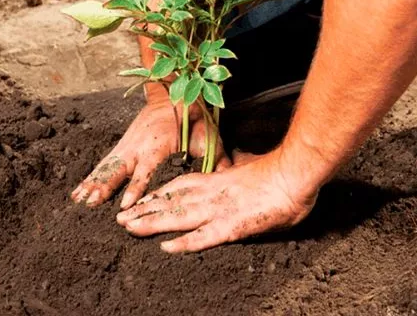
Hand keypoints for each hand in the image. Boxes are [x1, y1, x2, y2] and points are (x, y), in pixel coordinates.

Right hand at [71, 97, 230, 208]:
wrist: (174, 94)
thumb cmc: (194, 119)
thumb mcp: (209, 138)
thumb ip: (216, 162)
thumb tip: (227, 182)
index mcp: (158, 145)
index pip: (147, 170)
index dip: (137, 187)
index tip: (127, 204)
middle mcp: (138, 147)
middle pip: (119, 169)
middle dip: (106, 186)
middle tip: (93, 202)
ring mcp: (127, 147)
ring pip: (108, 168)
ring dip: (94, 184)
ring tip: (81, 201)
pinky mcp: (121, 149)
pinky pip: (103, 166)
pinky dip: (90, 179)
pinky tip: (77, 194)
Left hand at [116, 150, 319, 252]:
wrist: (294, 173)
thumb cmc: (277, 173)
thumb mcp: (250, 169)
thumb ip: (236, 172)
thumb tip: (234, 168)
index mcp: (216, 180)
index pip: (180, 187)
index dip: (159, 195)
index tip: (142, 200)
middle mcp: (212, 194)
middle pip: (172, 202)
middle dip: (145, 211)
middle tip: (122, 219)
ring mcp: (220, 209)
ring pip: (179, 217)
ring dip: (153, 223)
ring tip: (130, 229)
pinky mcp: (232, 225)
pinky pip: (204, 236)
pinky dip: (185, 242)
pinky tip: (166, 248)